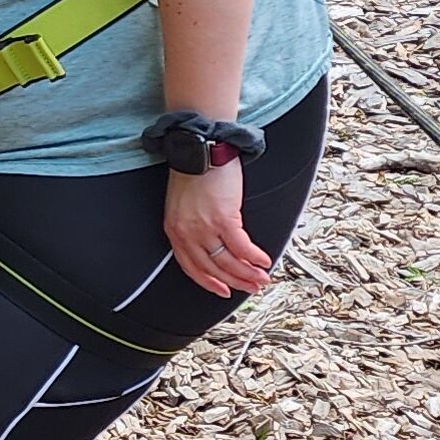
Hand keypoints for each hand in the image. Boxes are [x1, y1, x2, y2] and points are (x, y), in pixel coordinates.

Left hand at [164, 159, 271, 300]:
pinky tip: (264, 260)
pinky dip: (255, 257)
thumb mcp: (183, 204)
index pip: (191, 267)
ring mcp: (205, 228)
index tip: (222, 289)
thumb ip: (192, 226)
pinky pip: (242, 247)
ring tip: (261, 278)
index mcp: (175, 231)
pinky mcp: (224, 219)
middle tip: (250, 287)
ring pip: (228, 262)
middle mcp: (187, 233)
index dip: (209, 282)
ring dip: (248, 274)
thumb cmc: (194, 170)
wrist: (200, 149)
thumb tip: (212, 242)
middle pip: (212, 268)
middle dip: (234, 282)